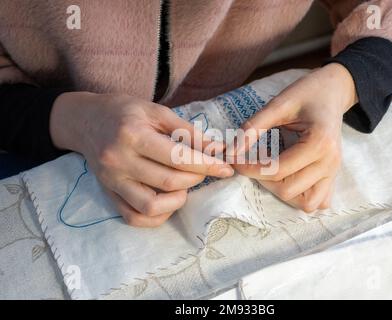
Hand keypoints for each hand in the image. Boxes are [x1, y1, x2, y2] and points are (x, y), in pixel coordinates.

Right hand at [50, 92, 233, 226]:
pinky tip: (168, 200)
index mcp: (132, 135)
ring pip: (151, 206)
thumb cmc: (124, 112)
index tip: (225, 167)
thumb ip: (187, 131)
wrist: (85, 121)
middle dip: (196, 178)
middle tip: (203, 169)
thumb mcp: (157, 111)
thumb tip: (216, 150)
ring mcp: (112, 182)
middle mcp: (119, 161)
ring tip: (184, 186)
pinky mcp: (108, 195)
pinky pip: (134, 217)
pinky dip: (157, 216)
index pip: (178, 158)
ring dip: (177, 200)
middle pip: (169, 182)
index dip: (207, 164)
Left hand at [233, 63, 356, 211]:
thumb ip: (253, 127)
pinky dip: (302, 196)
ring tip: (271, 172)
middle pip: (288, 190)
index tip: (234, 159)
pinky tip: (289, 179)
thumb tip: (231, 152)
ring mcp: (334, 171)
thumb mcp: (278, 104)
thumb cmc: (306, 93)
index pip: (276, 170)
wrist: (333, 89)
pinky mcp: (334, 175)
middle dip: (263, 179)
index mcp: (319, 143)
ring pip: (306, 203)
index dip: (249, 168)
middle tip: (251, 162)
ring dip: (283, 192)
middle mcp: (330, 162)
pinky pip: (320, 200)